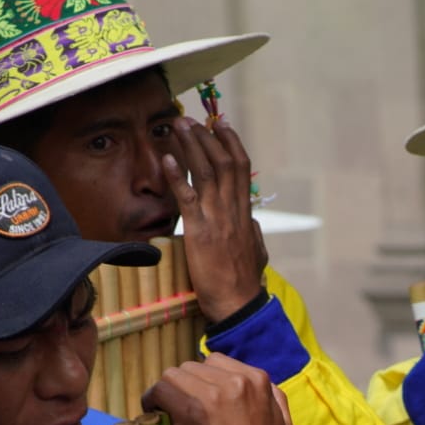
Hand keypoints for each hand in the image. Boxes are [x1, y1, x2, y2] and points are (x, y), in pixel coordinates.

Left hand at [142, 353, 293, 424]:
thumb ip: (272, 399)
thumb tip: (254, 385)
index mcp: (258, 380)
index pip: (216, 363)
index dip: (201, 382)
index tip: (195, 401)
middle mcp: (238, 380)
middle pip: (193, 368)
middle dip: (184, 388)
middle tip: (179, 411)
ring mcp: (215, 392)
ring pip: (174, 375)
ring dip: (168, 394)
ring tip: (167, 414)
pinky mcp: (193, 408)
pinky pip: (161, 389)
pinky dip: (153, 401)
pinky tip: (156, 416)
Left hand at [161, 118, 268, 322]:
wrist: (238, 304)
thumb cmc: (245, 283)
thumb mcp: (258, 253)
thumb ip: (254, 233)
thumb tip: (252, 222)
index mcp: (244, 213)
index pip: (241, 168)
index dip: (231, 143)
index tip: (220, 125)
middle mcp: (232, 210)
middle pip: (223, 162)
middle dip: (209, 136)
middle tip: (193, 119)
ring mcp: (217, 219)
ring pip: (206, 172)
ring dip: (192, 146)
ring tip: (179, 126)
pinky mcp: (199, 233)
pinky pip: (187, 198)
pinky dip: (176, 177)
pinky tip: (166, 159)